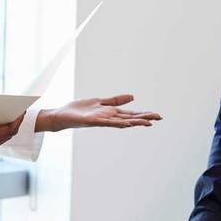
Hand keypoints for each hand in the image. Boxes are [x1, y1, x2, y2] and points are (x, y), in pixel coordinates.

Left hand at [39, 94, 161, 131]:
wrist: (62, 115)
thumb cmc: (79, 110)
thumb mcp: (100, 101)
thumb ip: (115, 100)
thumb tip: (133, 97)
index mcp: (111, 113)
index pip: (131, 114)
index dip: (144, 114)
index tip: (157, 116)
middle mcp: (108, 118)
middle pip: (129, 118)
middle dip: (144, 118)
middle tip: (159, 118)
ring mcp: (101, 120)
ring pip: (121, 121)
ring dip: (134, 122)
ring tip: (147, 123)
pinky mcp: (92, 120)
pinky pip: (106, 122)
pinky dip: (116, 123)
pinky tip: (126, 123)